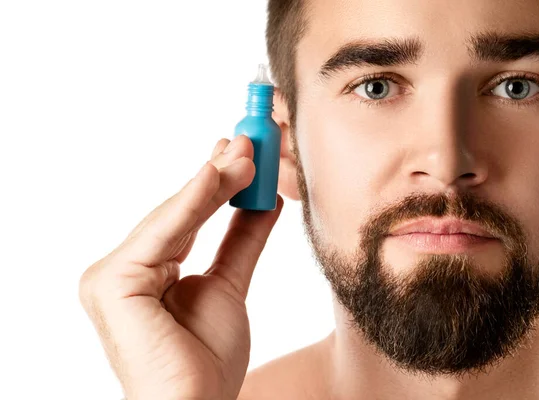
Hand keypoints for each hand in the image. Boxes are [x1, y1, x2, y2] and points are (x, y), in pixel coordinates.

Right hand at [79, 134, 283, 399]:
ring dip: (214, 179)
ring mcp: (110, 276)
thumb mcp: (231, 283)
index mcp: (142, 274)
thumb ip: (242, 239)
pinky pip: (164, 231)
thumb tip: (263, 199)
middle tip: (253, 140)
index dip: (214, 183)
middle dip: (218, 173)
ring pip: (174, 216)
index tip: (243, 154)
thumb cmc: (206, 360)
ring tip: (251, 151)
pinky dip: (195, 200)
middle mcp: (120, 271)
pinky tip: (221, 171)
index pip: (183, 218)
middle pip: (178, 212)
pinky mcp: (112, 281)